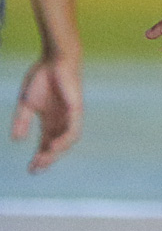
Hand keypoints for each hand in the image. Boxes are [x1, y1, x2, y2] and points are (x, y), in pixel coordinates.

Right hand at [13, 51, 81, 170]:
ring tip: (43, 159)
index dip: (40, 157)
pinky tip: (54, 145)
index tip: (31, 170)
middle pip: (56, 146)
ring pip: (66, 140)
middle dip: (47, 158)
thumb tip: (16, 140)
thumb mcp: (26, 104)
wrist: (53, 60)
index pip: (46, 144)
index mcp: (50, 121)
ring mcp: (70, 116)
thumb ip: (22, 121)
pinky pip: (73, 128)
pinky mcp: (76, 108)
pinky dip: (65, 138)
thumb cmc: (42, 78)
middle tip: (36, 169)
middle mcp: (61, 121)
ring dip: (55, 151)